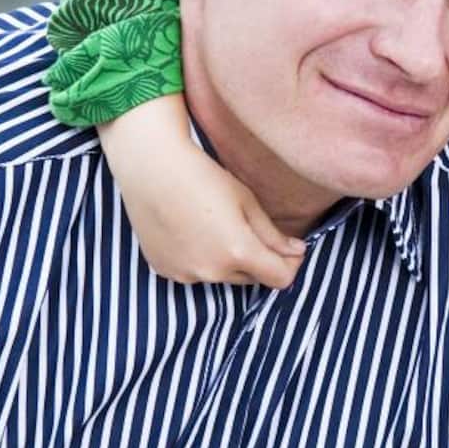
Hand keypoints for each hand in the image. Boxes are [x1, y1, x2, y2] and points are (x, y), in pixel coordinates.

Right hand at [100, 97, 304, 287]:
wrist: (150, 168)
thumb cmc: (203, 177)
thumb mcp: (247, 202)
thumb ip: (273, 234)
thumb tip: (298, 252)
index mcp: (238, 252)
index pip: (280, 279)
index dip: (290, 265)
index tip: (290, 250)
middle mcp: (212, 271)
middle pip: (251, 277)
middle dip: (257, 260)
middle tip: (247, 228)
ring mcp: (184, 274)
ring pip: (221, 276)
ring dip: (227, 261)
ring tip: (215, 225)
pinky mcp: (163, 270)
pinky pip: (193, 272)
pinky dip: (200, 259)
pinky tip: (191, 232)